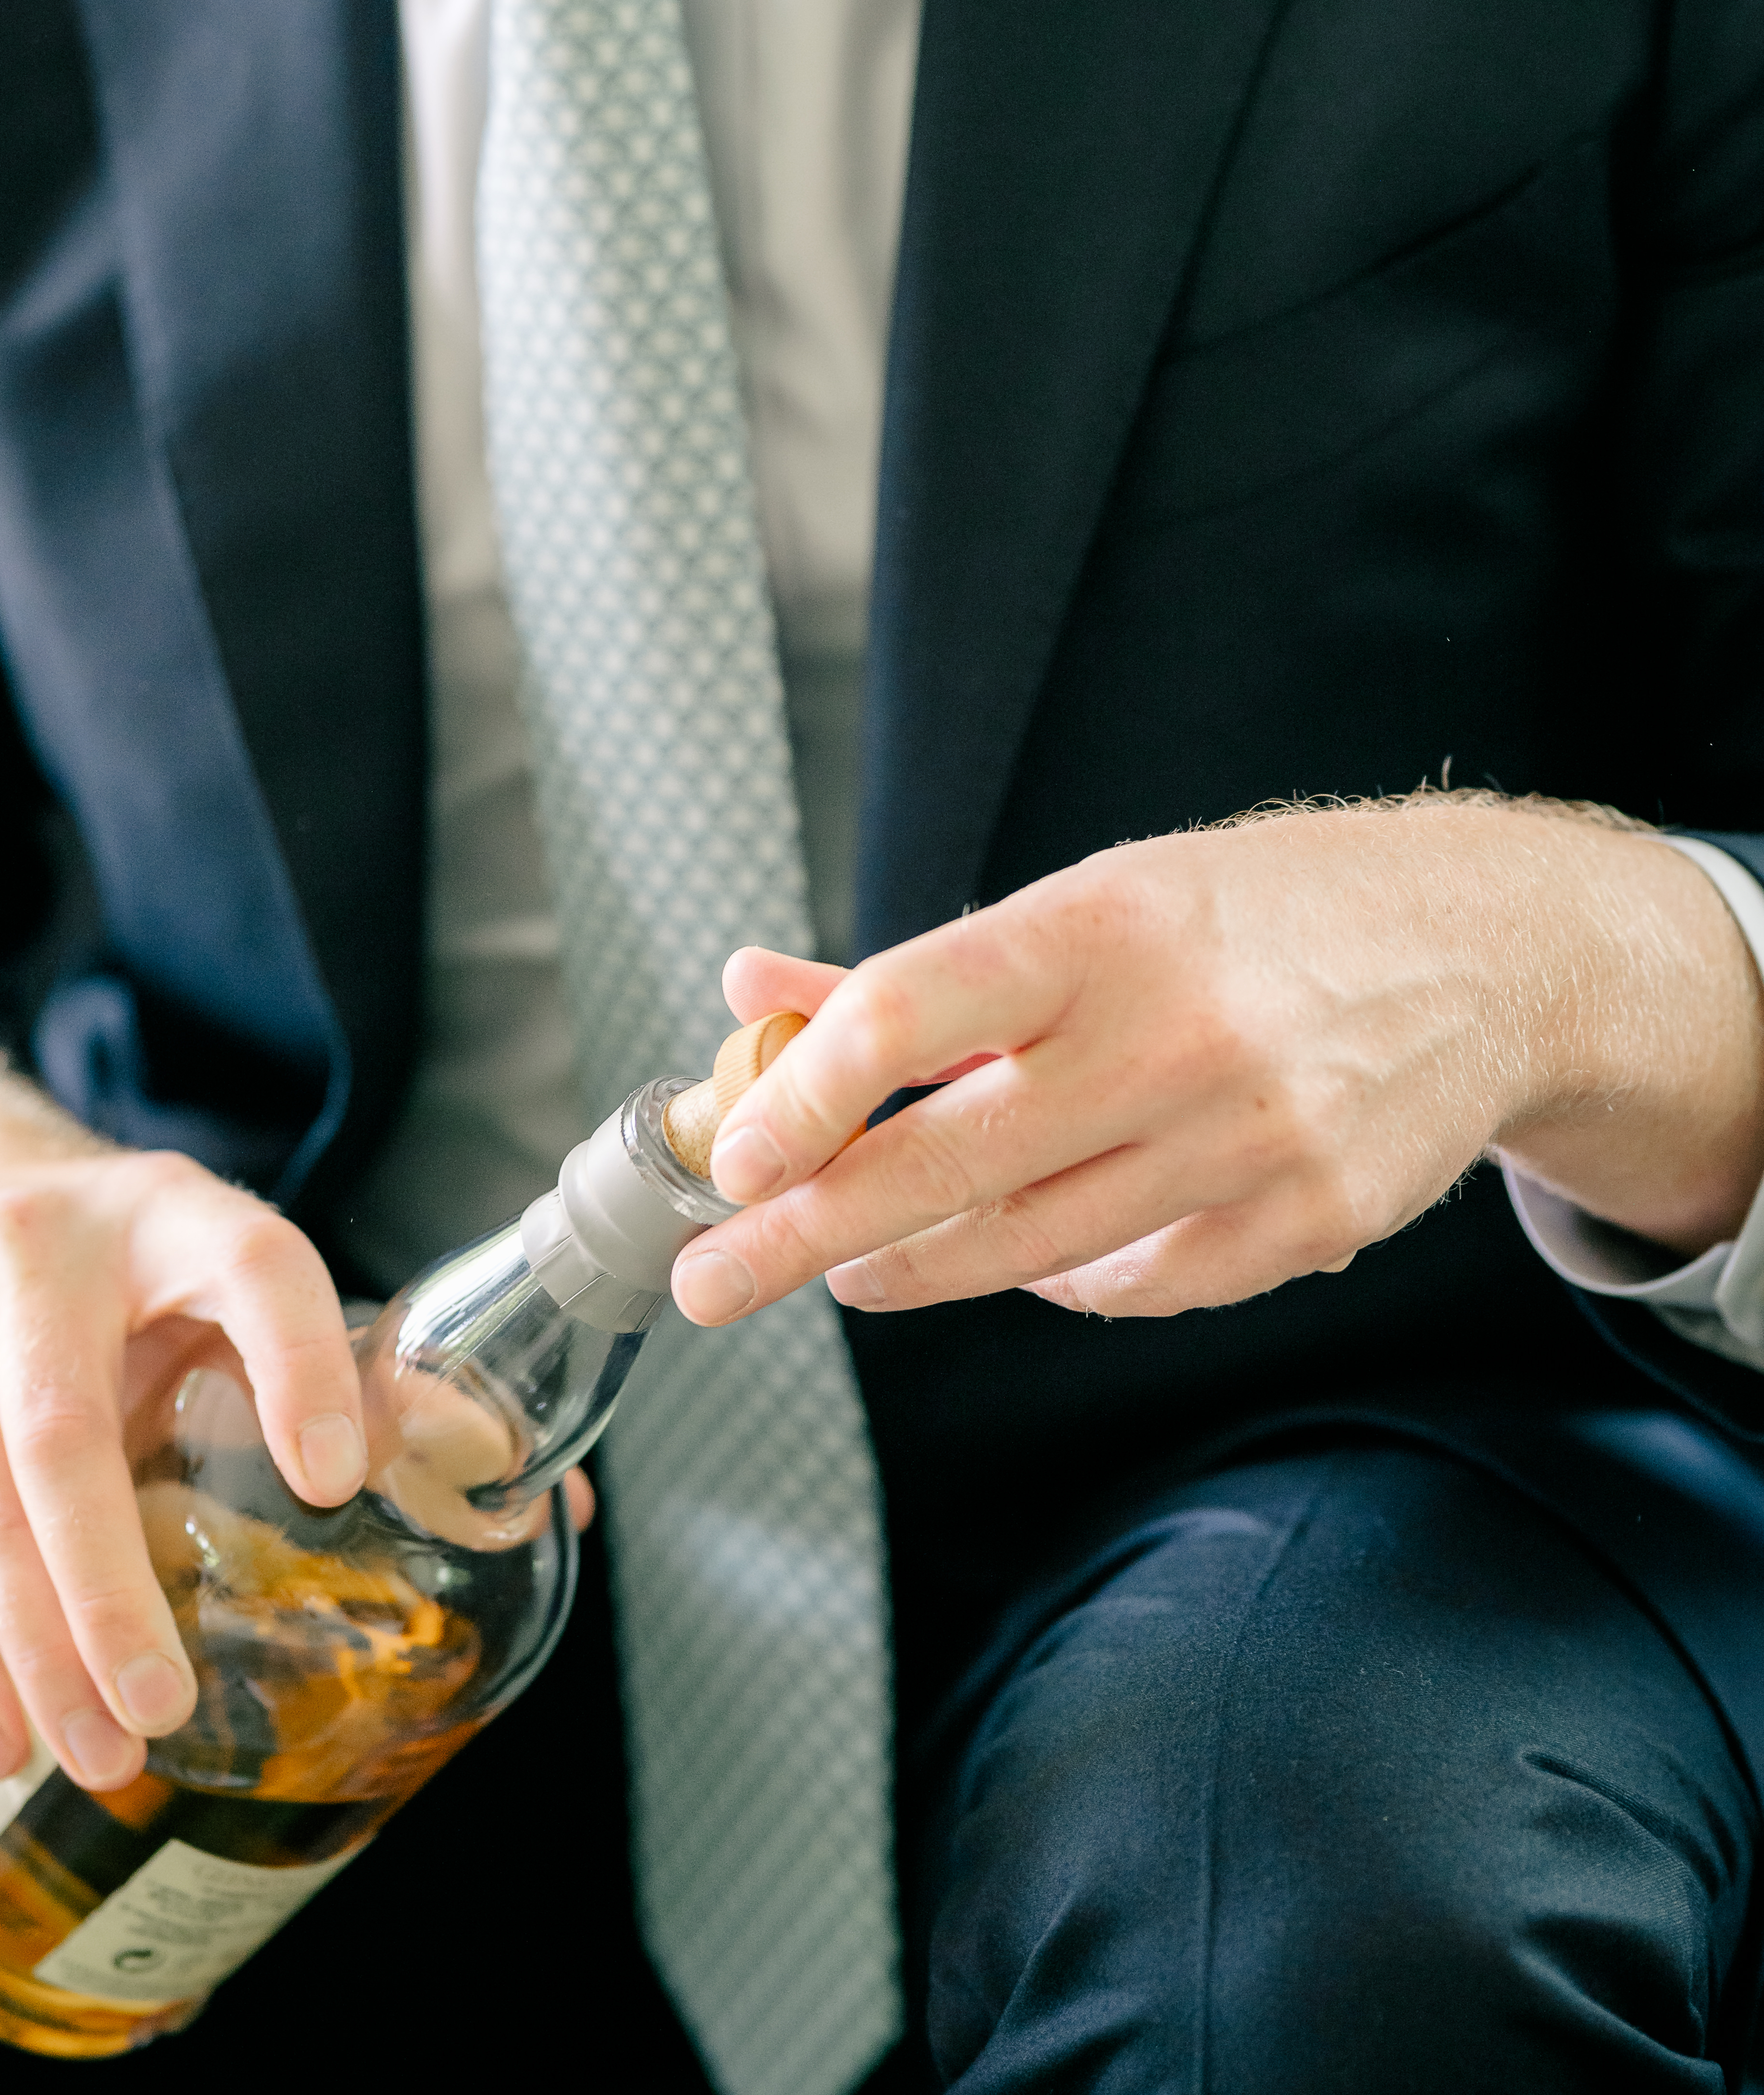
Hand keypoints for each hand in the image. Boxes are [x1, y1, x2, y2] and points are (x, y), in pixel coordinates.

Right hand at [0, 1054, 367, 1793]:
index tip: (332, 1477)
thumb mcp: (218, 1271)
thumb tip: (513, 1486)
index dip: (298, 1362)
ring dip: (33, 1645)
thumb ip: (339, 1368)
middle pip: (65, 1429)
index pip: (250, 1267)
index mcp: (167, 1207)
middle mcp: (37, 1245)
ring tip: (99, 1754)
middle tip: (166, 1706)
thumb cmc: (117, 1266)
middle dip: (108, 1588)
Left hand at [669, 801, 1763, 1330]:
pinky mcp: (1309, 1223)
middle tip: (708, 1280)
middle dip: (807, 1233)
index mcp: (1102, 928)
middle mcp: (1174, 1035)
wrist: (1481, 952)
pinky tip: (1025, 1257)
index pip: (915, 1006)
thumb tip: (747, 993)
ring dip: (911, 1269)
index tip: (732, 1152)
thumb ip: (910, 975)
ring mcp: (1251, 1140)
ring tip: (839, 1271)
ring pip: (1032, 1248)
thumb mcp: (1085, 904)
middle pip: (951, 1163)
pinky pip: (1137, 1285)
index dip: (807, 1088)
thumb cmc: (1245, 918)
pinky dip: (1061, 1279)